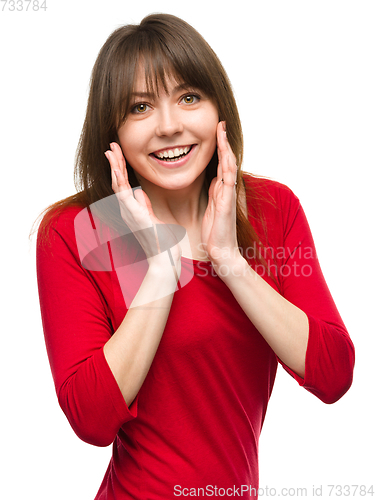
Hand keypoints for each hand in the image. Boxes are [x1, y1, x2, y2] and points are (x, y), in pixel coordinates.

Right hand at [104, 143, 181, 274]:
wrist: (163, 259)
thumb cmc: (161, 242)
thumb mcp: (153, 218)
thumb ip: (144, 205)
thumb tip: (139, 191)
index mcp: (132, 209)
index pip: (123, 184)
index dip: (120, 167)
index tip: (118, 152)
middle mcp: (127, 210)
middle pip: (117, 181)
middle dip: (115, 162)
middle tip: (111, 145)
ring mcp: (129, 213)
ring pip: (117, 185)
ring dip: (114, 166)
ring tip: (111, 150)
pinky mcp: (135, 216)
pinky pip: (124, 195)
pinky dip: (119, 181)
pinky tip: (117, 169)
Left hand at [201, 122, 241, 271]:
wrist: (222, 251)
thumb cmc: (216, 232)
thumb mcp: (211, 207)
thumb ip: (214, 192)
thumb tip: (213, 179)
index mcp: (220, 189)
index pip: (220, 163)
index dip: (218, 147)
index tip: (216, 130)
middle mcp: (226, 189)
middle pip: (226, 160)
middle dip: (223, 141)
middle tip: (220, 123)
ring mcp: (228, 195)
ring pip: (228, 166)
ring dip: (225, 148)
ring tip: (222, 131)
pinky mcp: (227, 203)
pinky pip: (227, 180)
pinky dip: (227, 166)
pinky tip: (225, 154)